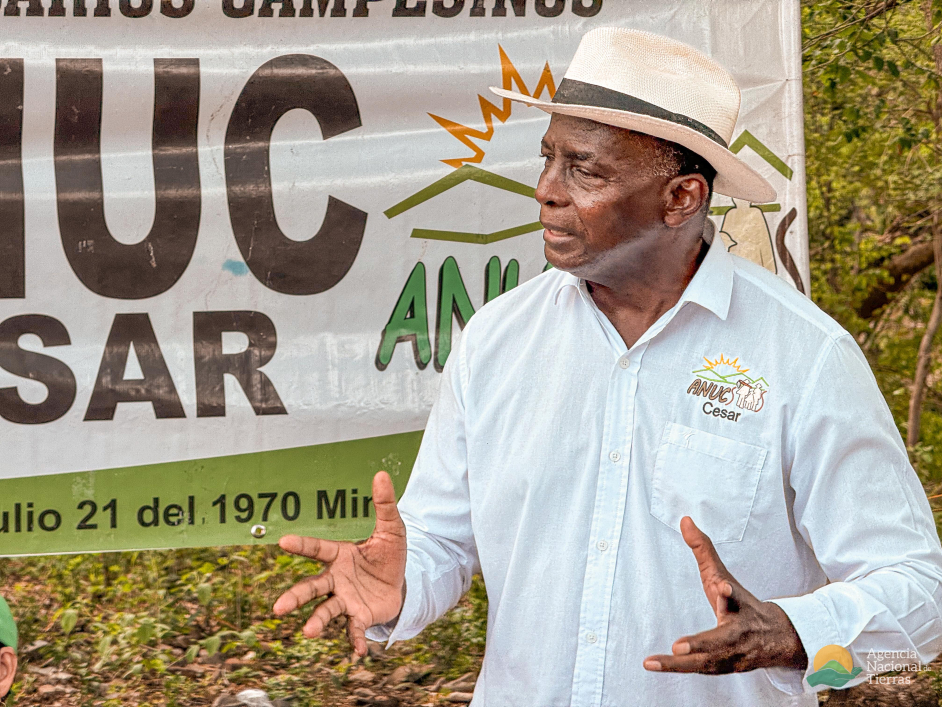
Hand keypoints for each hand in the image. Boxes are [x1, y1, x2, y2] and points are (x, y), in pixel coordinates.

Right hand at [273, 471, 406, 656]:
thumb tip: (381, 474)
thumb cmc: (388, 553)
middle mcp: (336, 579)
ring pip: (326, 611)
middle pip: (311, 587)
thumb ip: (384, 504)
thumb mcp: (391, 527)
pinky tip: (357, 652)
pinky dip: (354, 640)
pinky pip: (354, 629)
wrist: (401, 582)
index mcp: (339, 555)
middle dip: (294, 597)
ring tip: (307, 632)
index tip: (283, 541)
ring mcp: (345, 600)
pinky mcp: (359, 616)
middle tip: (277, 608)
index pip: (317, 549)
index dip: (301, 545)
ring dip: (316, 621)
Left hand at [643, 516, 807, 673]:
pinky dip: (679, 669)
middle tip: (679, 646)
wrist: (774, 638)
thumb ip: (703, 549)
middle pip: (721, 640)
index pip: (735, 599)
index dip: (728, 594)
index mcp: (740, 605)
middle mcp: (738, 632)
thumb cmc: (741, 604)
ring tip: (652, 662)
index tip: (723, 589)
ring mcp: (732, 654)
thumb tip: (685, 519)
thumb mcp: (723, 575)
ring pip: (706, 662)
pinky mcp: (722, 668)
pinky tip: (656, 664)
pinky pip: (699, 669)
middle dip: (701, 644)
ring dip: (680, 664)